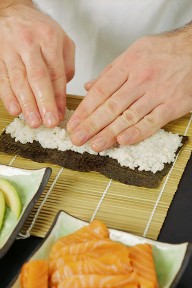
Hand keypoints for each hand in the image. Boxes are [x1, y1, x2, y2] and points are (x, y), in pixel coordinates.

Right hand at [0, 3, 74, 127]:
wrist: (13, 12)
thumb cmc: (40, 29)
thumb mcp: (63, 41)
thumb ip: (66, 66)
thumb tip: (61, 93)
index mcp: (49, 40)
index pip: (56, 73)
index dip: (58, 96)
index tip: (60, 114)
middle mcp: (30, 45)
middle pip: (37, 77)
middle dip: (43, 102)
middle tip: (48, 122)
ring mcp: (11, 51)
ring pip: (19, 80)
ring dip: (26, 103)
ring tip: (33, 121)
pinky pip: (3, 79)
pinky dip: (8, 96)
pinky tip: (14, 109)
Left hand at [67, 33, 191, 150]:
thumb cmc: (163, 51)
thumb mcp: (134, 52)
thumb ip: (111, 72)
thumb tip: (89, 87)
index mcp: (128, 65)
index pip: (101, 91)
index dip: (85, 110)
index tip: (74, 124)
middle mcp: (140, 79)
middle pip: (111, 106)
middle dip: (91, 125)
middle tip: (78, 139)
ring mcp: (156, 93)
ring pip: (128, 116)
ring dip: (109, 133)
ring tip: (95, 145)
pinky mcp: (171, 105)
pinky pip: (152, 121)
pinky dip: (137, 132)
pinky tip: (122, 141)